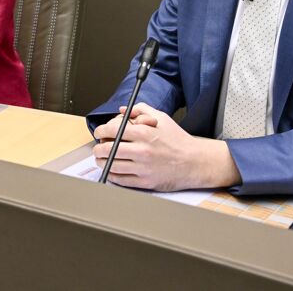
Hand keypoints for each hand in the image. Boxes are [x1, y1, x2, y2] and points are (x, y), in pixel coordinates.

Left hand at [92, 103, 240, 191]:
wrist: (195, 162)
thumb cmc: (178, 140)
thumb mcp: (162, 118)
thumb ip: (141, 110)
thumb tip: (123, 110)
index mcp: (145, 133)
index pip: (113, 131)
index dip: (101, 131)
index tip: (99, 132)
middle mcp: (143, 151)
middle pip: (108, 150)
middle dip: (98, 148)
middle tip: (98, 148)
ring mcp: (143, 168)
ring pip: (112, 166)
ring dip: (102, 162)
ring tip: (101, 159)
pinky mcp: (146, 182)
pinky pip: (121, 180)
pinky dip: (112, 175)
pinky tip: (112, 170)